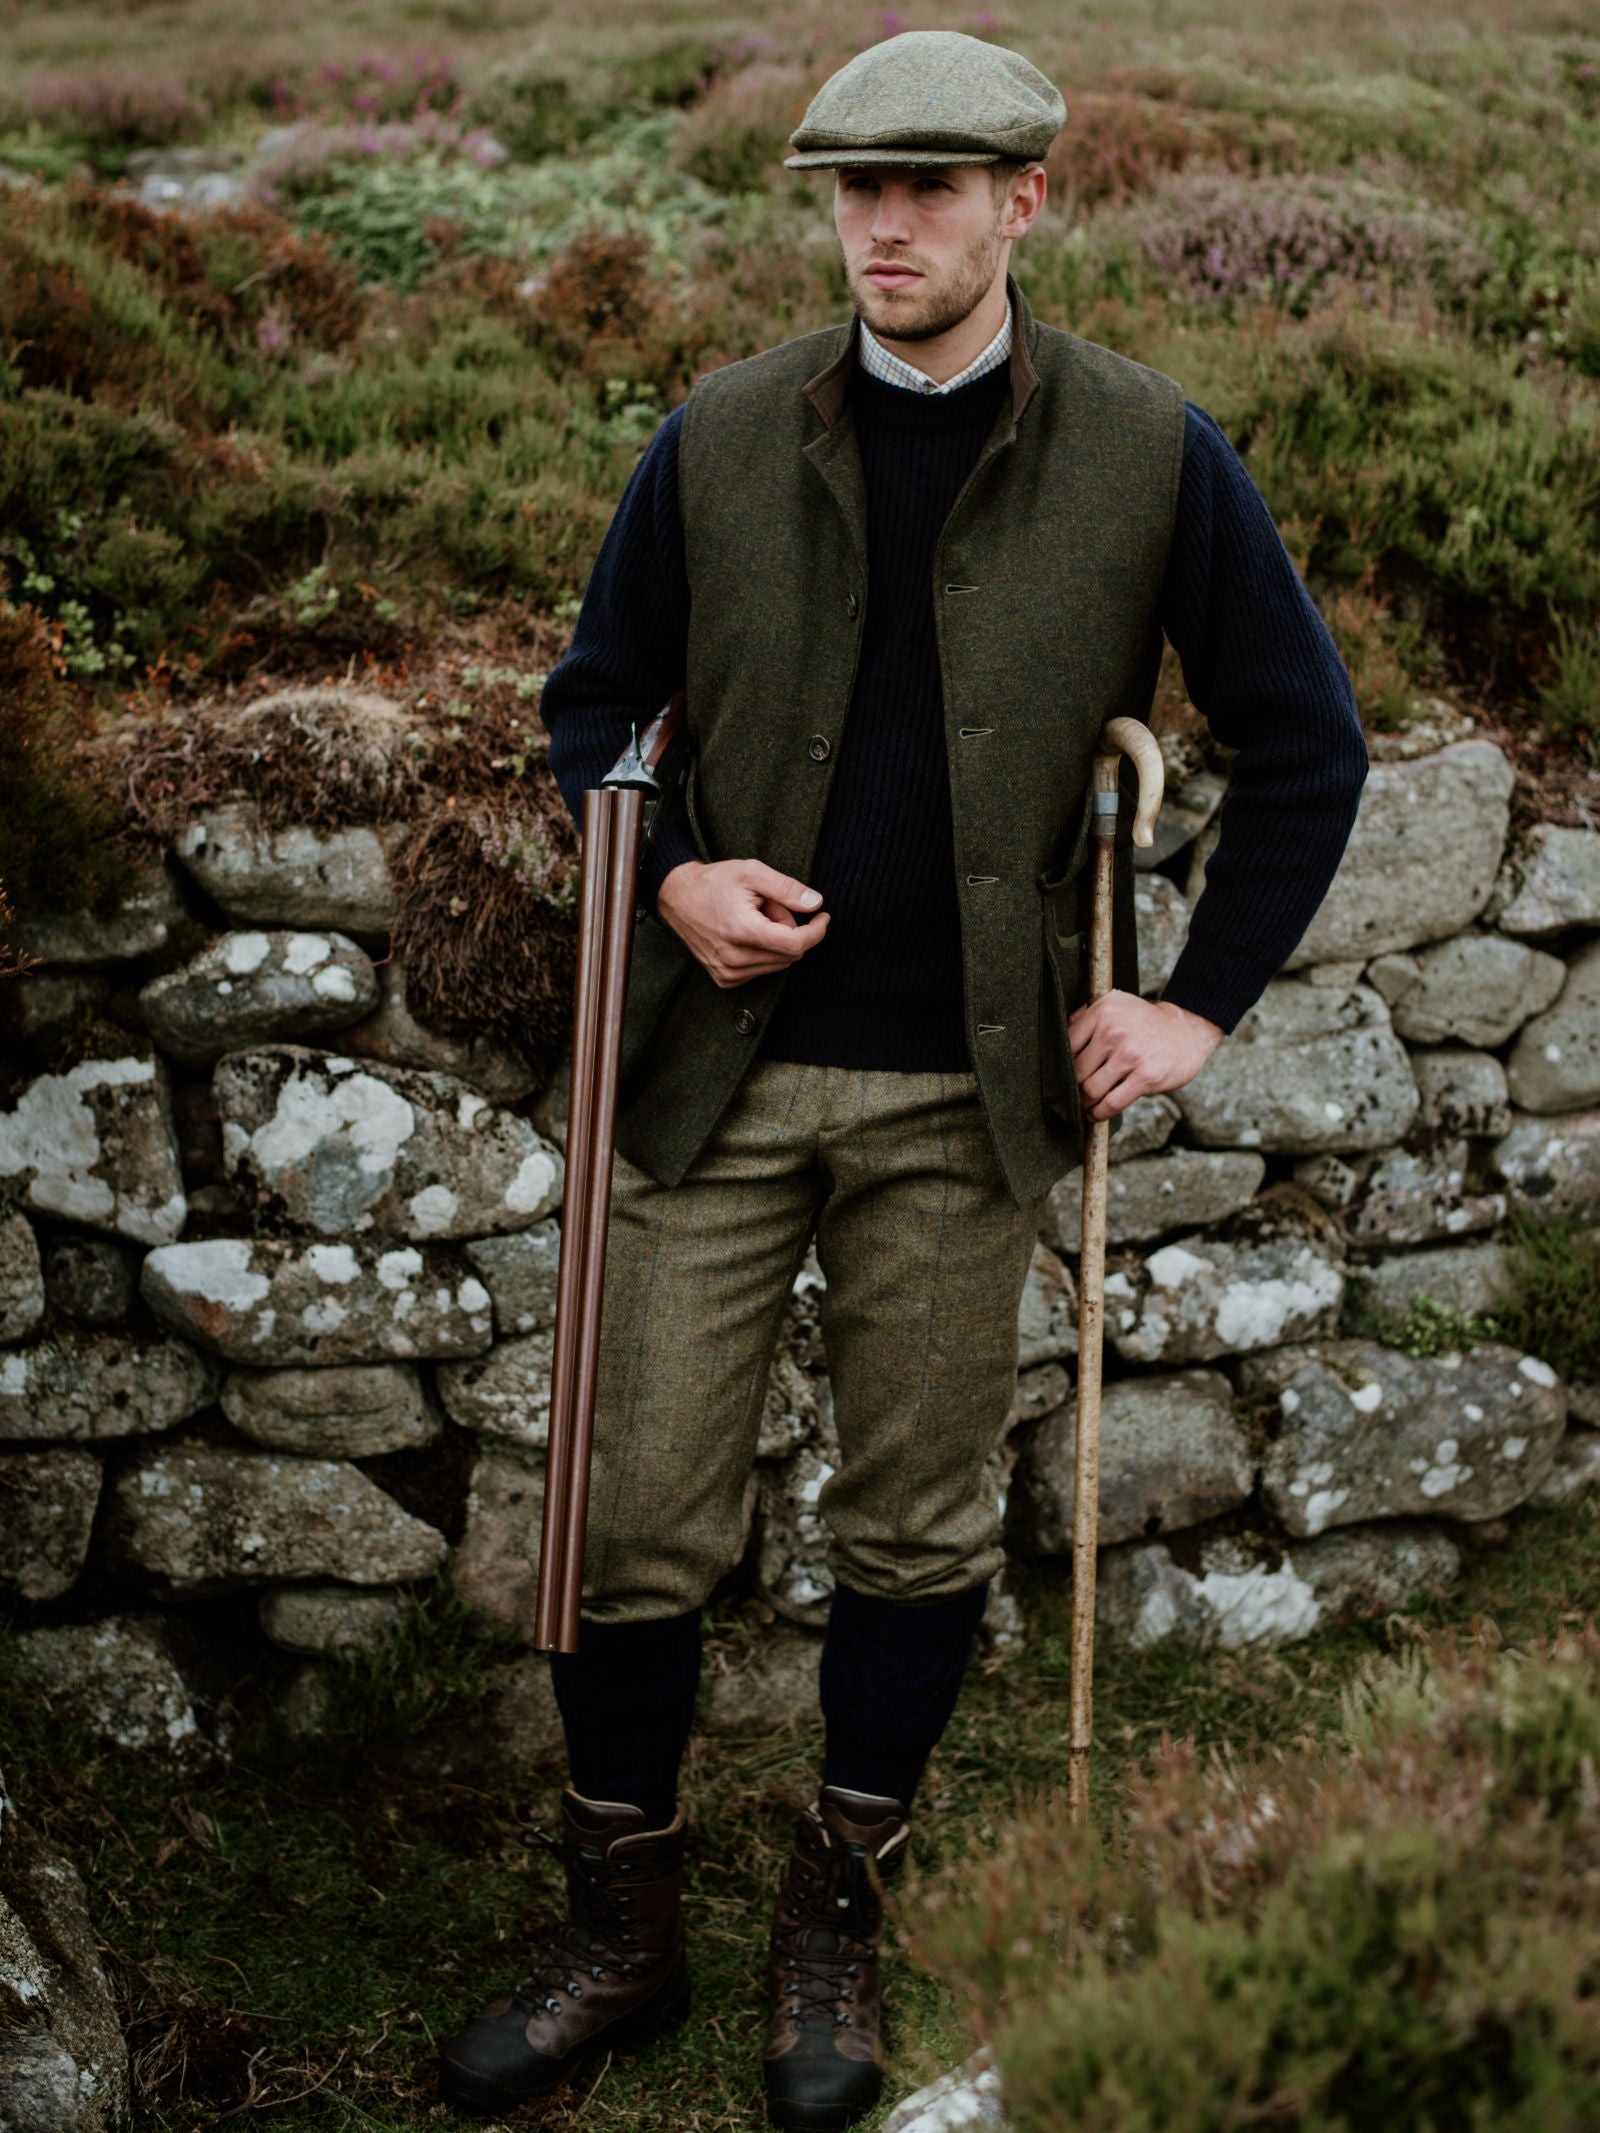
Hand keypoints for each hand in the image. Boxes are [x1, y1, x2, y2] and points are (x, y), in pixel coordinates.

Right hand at [656, 858, 830, 988]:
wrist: (677, 898)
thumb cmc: (714, 882)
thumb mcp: (752, 872)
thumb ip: (786, 888)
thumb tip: (816, 904)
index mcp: (743, 931)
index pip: (796, 944)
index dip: (816, 931)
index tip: (822, 916)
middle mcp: (734, 958)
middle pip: (789, 953)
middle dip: (789, 929)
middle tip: (769, 906)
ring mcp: (728, 972)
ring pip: (778, 964)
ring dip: (775, 941)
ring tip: (753, 918)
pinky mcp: (724, 979)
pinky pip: (762, 970)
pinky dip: (763, 953)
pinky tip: (745, 934)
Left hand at [1068, 993, 1223, 1119]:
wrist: (1186, 1031)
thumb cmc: (1144, 1022)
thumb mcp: (1116, 1005)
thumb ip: (1087, 1017)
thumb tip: (1057, 1038)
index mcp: (1102, 1012)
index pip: (1066, 1044)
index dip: (1062, 1065)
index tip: (1062, 1075)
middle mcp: (1113, 1031)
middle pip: (1076, 1070)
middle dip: (1073, 1087)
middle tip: (1074, 1094)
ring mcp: (1130, 1055)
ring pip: (1091, 1089)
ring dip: (1085, 1103)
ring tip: (1085, 1105)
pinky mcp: (1145, 1076)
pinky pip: (1112, 1103)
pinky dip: (1100, 1113)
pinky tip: (1097, 1113)